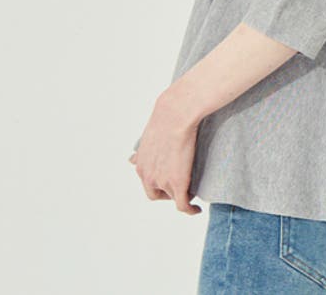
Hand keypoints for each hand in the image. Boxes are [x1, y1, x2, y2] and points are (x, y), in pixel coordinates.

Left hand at [129, 88, 203, 214]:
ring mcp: (162, 181)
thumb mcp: (146, 137)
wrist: (176, 115)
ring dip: (180, 196)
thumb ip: (140, 152)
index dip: (158, 183)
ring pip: (172, 197)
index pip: (148, 183)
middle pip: (156, 194)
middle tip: (180, 185)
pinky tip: (196, 210)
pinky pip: (183, 205)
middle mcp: (148, 176)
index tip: (167, 180)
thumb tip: (130, 159)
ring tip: (191, 191)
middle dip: (167, 192)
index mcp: (141, 165)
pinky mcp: (177, 183)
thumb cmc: (166, 118)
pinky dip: (189, 210)